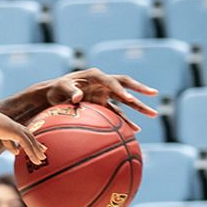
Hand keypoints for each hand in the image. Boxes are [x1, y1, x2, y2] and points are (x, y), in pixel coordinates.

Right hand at [0, 110, 44, 164]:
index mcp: (1, 125)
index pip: (12, 134)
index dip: (15, 145)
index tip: (17, 153)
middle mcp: (9, 124)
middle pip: (26, 134)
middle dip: (34, 142)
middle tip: (42, 150)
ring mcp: (13, 127)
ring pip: (29, 139)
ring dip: (36, 149)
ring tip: (41, 159)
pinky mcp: (14, 131)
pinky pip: (26, 143)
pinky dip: (32, 151)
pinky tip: (36, 159)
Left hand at [42, 68, 158, 131]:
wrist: (52, 95)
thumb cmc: (55, 89)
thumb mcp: (59, 88)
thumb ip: (69, 91)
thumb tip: (78, 98)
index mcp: (95, 76)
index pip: (112, 81)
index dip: (121, 90)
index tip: (128, 99)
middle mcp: (103, 83)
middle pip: (126, 86)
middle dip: (140, 90)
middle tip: (154, 94)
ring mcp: (104, 94)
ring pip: (125, 101)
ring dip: (139, 107)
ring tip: (154, 114)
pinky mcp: (103, 104)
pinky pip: (118, 113)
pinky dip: (126, 121)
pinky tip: (134, 131)